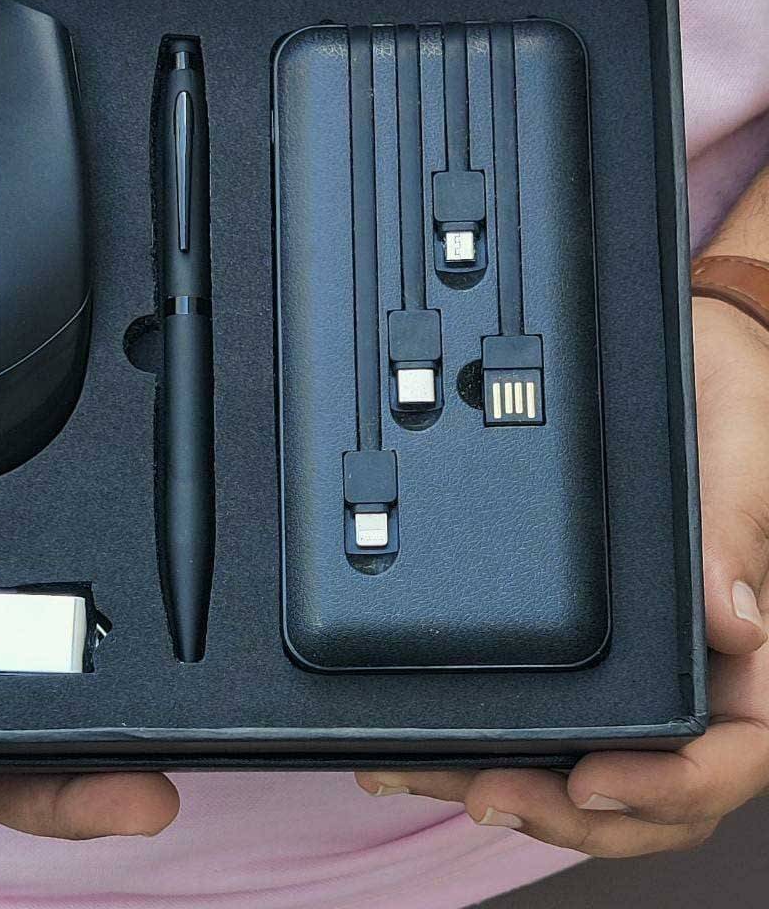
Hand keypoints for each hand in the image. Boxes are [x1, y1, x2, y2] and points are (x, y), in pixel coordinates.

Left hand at [355, 296, 768, 856]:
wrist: (684, 347)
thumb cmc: (726, 381)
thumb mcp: (736, 428)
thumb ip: (733, 520)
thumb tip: (735, 621)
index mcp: (754, 630)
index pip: (738, 747)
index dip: (670, 785)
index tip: (593, 779)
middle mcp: (698, 658)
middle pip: (653, 784)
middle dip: (567, 808)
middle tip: (480, 792)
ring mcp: (641, 656)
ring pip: (592, 762)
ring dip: (512, 785)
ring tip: (420, 773)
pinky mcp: (589, 639)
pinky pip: (551, 710)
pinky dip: (491, 738)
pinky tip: (426, 740)